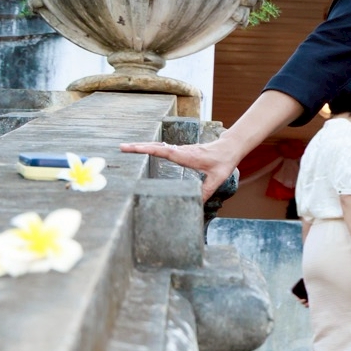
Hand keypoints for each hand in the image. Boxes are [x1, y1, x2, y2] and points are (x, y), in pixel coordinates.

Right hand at [119, 136, 237, 202]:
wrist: (229, 148)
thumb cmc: (223, 161)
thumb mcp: (216, 179)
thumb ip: (206, 191)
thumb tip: (197, 204)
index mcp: (186, 156)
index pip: (163, 151)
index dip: (147, 149)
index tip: (132, 147)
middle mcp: (180, 150)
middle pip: (156, 147)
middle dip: (138, 146)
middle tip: (121, 147)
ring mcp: (180, 149)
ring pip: (158, 146)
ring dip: (143, 146)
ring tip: (126, 148)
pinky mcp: (181, 151)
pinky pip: (163, 148)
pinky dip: (151, 148)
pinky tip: (143, 150)